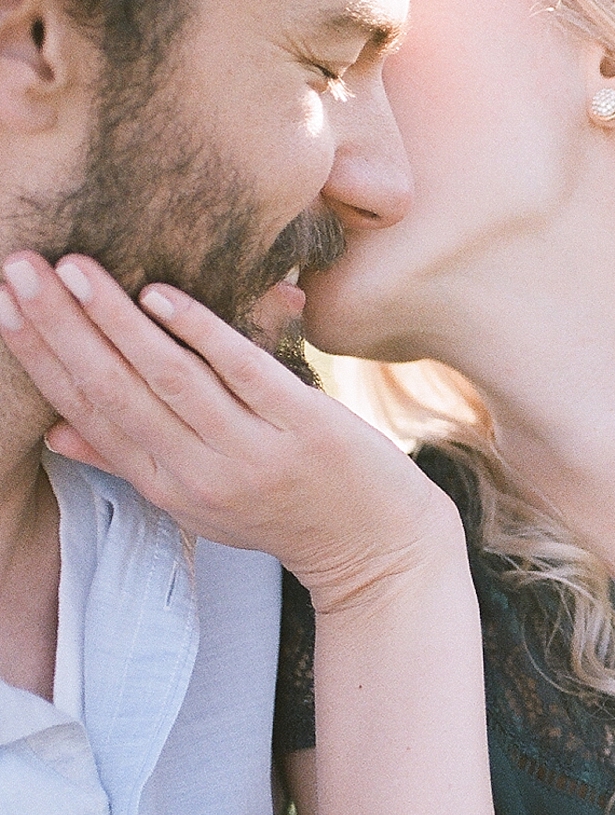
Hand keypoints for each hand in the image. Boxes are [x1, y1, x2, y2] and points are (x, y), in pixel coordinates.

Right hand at [0, 253, 455, 614]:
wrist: (377, 546)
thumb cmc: (282, 510)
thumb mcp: (198, 500)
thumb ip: (129, 461)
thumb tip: (56, 429)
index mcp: (166, 486)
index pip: (88, 414)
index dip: (42, 358)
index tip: (4, 304)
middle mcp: (200, 474)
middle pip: (113, 392)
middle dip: (60, 328)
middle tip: (18, 268)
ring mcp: (253, 451)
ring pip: (168, 378)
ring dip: (115, 320)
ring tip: (74, 269)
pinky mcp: (305, 427)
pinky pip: (243, 372)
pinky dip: (199, 331)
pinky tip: (160, 293)